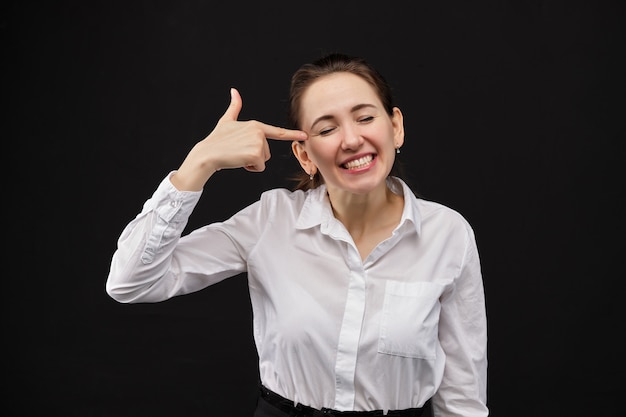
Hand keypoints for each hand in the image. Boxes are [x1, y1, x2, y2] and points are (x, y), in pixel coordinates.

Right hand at [171, 88, 307, 190]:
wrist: (208, 153)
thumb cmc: (217, 140)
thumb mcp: (226, 121)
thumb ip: (234, 107)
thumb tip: (234, 91)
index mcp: (256, 125)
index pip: (277, 131)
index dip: (292, 134)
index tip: (305, 134)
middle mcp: (259, 132)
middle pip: (267, 152)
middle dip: (255, 156)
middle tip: (239, 151)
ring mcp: (258, 142)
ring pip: (264, 160)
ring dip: (252, 162)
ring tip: (238, 155)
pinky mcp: (256, 154)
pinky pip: (260, 167)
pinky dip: (250, 168)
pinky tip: (239, 161)